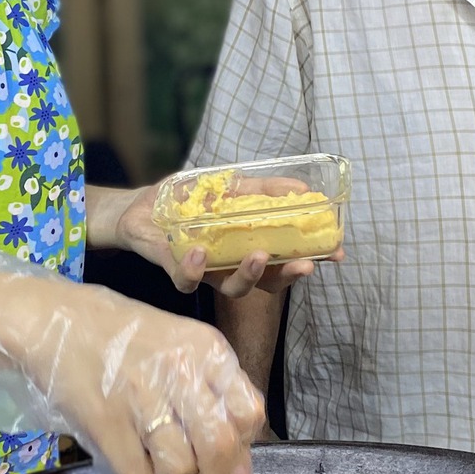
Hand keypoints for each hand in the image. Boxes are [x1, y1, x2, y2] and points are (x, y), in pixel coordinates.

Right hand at [0, 271, 267, 473]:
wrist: (55, 322)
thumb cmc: (124, 339)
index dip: (244, 450)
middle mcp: (180, 370)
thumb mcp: (180, 354)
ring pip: (180, 471)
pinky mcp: (105, 421)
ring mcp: (141, 396)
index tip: (226, 461)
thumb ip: (216, 407)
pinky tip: (131, 462)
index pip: (250, 414)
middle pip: (221, 449)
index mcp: (206, 350)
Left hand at [109, 184, 335, 299]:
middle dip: (287, 276)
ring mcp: (205, 272)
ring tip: (259, 255)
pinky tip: (197, 251)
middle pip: (266, 284)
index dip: (310, 259)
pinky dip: (194, 268)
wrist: (138, 208)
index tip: (336, 253)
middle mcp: (230, 266)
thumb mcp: (229, 185)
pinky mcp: (176, 271)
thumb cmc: (186, 200)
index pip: (284, 260)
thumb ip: (263, 189)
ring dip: (248, 274)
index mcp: (247, 247)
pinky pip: (187, 279)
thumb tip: (302, 188)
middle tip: (304, 265)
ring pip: (232, 288)